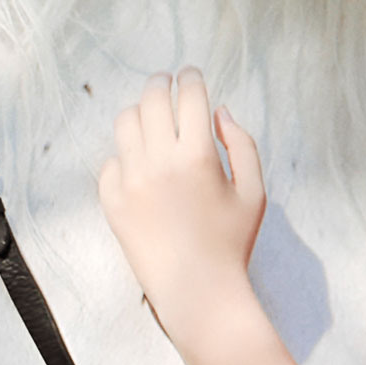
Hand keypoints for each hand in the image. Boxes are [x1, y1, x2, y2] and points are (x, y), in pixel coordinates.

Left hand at [97, 68, 265, 344]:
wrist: (196, 290)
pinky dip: (126, 153)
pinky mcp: (112, 201)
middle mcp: (159, 162)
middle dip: (162, 84)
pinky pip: (111, 160)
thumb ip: (241, 144)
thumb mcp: (254, 191)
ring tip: (151, 117)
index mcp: (198, 156)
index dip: (191, 78)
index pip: (189, 97)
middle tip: (167, 82)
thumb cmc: (231, 242)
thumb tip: (218, 112)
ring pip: (125, 123)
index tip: (191, 74)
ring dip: (140, 112)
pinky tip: (141, 161)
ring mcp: (130, 181)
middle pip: (152, 100)